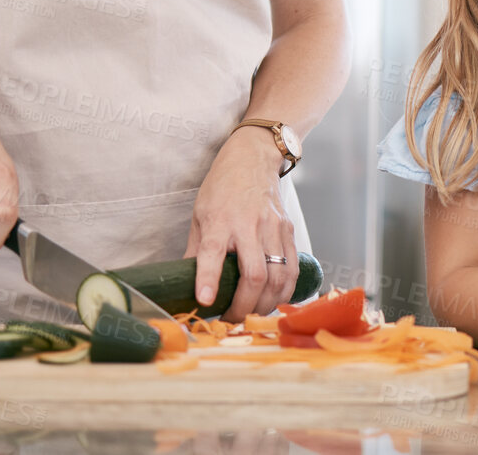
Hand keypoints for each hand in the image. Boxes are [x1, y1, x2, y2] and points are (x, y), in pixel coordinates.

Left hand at [189, 128, 296, 320]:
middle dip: (244, 306)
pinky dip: (284, 291)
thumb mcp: (199, 215)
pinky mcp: (288, 230)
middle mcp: (249, 225)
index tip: (206, 301)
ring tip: (251, 314)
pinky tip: (273, 300)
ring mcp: (273, 228)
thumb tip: (185, 285)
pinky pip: (292, 268)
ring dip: (265, 303)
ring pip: (277, 276)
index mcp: (220, 221)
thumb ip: (195, 251)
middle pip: (255, 274)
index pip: (213, 253)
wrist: (253, 158)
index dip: (209, 280)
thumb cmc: (222, 187)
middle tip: (231, 320)